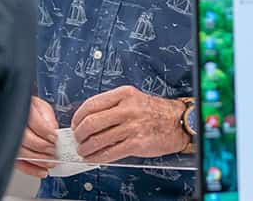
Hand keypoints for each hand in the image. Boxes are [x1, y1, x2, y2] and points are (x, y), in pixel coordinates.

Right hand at [15, 96, 57, 178]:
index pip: (34, 122)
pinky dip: (31, 170)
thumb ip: (48, 119)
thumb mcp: (41, 108)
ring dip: (39, 160)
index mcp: (22, 109)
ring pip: (22, 153)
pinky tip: (42, 171)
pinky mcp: (8, 152)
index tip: (55, 138)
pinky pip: (18, 164)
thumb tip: (53, 131)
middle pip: (26, 139)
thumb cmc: (30, 110)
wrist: (15, 114)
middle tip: (54, 151)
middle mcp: (11, 124)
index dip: (46, 132)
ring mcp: (7, 139)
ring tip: (51, 162)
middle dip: (44, 147)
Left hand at [71, 85, 188, 162]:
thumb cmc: (154, 111)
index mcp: (124, 94)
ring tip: (83, 151)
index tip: (75, 124)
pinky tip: (93, 158)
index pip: (91, 104)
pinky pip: (110, 152)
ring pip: (98, 139)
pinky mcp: (136, 143)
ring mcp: (132, 126)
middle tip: (77, 139)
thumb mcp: (133, 99)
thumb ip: (112, 106)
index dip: (78, 117)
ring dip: (86, 148)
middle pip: (91, 122)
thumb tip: (88, 120)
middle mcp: (127, 109)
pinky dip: (97, 157)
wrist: (178, 122)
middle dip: (79, 134)